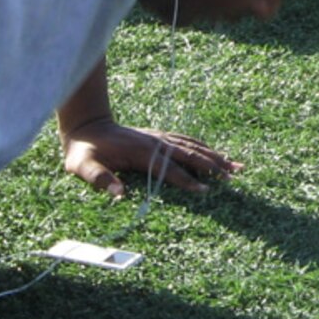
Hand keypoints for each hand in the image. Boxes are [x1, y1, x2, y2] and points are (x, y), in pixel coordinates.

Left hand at [61, 117, 240, 197]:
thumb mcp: (83, 166)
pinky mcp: (158, 136)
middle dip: (212, 166)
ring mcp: (158, 137)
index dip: (187, 180)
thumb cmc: (83, 151)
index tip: (205, 191)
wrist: (85, 125)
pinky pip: (186, 140)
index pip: (169, 169)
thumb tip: (119, 194)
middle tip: (232, 177)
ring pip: (192, 145)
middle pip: (190, 154)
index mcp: (141, 152)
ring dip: (214, 155)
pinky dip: (203, 146)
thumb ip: (100, 179)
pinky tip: (215, 152)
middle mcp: (155, 142)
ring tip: (235, 165)